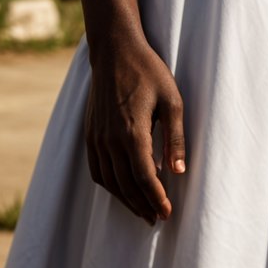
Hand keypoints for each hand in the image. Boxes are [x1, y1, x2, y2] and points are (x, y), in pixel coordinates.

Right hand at [84, 36, 186, 223]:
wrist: (114, 49)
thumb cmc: (147, 70)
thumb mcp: (171, 99)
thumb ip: (175, 137)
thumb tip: (178, 171)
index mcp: (132, 132)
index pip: (145, 178)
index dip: (156, 199)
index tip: (167, 212)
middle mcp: (110, 139)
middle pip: (126, 185)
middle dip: (142, 205)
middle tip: (157, 217)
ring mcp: (96, 137)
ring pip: (109, 181)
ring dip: (125, 199)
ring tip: (142, 209)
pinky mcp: (89, 133)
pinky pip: (96, 169)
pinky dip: (108, 185)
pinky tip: (121, 188)